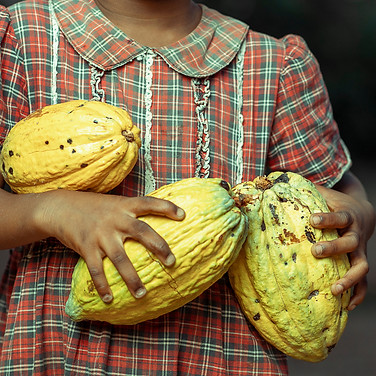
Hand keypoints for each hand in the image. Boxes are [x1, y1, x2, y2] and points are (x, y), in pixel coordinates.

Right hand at [37, 190, 184, 302]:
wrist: (61, 207)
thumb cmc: (92, 207)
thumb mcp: (114, 203)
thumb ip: (130, 212)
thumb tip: (154, 222)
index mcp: (124, 205)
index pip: (149, 203)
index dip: (167, 207)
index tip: (183, 215)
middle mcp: (115, 219)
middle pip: (142, 232)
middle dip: (159, 247)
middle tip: (171, 262)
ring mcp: (101, 234)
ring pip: (121, 258)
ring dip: (132, 278)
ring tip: (143, 293)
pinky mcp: (86, 247)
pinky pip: (97, 270)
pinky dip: (103, 286)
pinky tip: (109, 299)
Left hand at [310, 184, 374, 309]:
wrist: (363, 213)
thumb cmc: (334, 203)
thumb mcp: (323, 193)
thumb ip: (303, 188)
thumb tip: (272, 178)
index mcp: (347, 216)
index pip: (339, 217)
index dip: (328, 218)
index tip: (313, 220)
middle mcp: (356, 235)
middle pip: (349, 242)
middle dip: (333, 248)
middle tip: (315, 251)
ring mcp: (360, 251)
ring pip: (360, 266)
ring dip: (349, 279)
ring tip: (333, 289)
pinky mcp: (359, 263)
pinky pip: (364, 283)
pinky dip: (357, 294)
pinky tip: (347, 306)